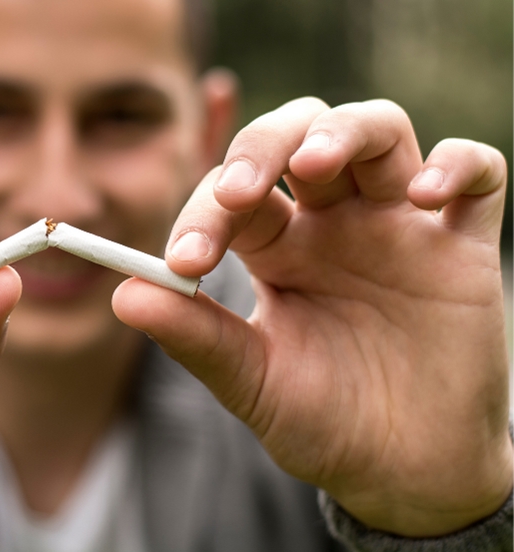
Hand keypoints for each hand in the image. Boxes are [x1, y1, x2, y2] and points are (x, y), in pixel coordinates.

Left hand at [113, 98, 511, 536]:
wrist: (402, 471)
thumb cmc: (321, 421)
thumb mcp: (253, 382)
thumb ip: (195, 337)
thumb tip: (123, 296)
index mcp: (275, 246)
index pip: (234, 194)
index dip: (205, 212)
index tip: (184, 262)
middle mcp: (333, 221)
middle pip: (299, 133)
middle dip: (264, 144)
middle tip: (240, 192)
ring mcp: (399, 224)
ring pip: (378, 130)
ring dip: (345, 131)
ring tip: (316, 164)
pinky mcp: (464, 244)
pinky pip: (478, 173)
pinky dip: (458, 164)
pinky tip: (428, 194)